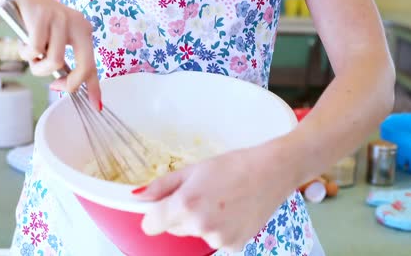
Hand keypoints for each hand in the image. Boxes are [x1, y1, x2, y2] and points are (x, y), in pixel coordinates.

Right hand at [5, 0, 100, 107]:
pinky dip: (26, 53)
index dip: (95, 88)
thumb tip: (70, 87)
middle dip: (69, 83)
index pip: (92, 65)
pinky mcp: (43, 16)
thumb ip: (65, 61)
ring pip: (55, 61)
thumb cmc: (36, 23)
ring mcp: (61, 19)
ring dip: (38, 66)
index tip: (97, 106)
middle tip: (55, 86)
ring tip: (31, 56)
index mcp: (84, 31)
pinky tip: (23, 43)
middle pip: (84, 66)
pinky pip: (35, 50)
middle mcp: (78, 24)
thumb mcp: (56, 41)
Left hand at [132, 143, 296, 251]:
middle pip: (173, 228)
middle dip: (180, 215)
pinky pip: (215, 240)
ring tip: (220, 201)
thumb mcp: (193, 169)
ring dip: (200, 222)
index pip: (150, 226)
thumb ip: (162, 185)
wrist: (271, 172)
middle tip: (201, 195)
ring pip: (194, 234)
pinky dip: (220, 229)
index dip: (154, 215)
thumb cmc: (233, 165)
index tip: (161, 207)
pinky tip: (232, 212)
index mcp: (185, 204)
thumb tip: (139, 196)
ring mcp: (218, 238)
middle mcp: (200, 225)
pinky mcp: (234, 246)